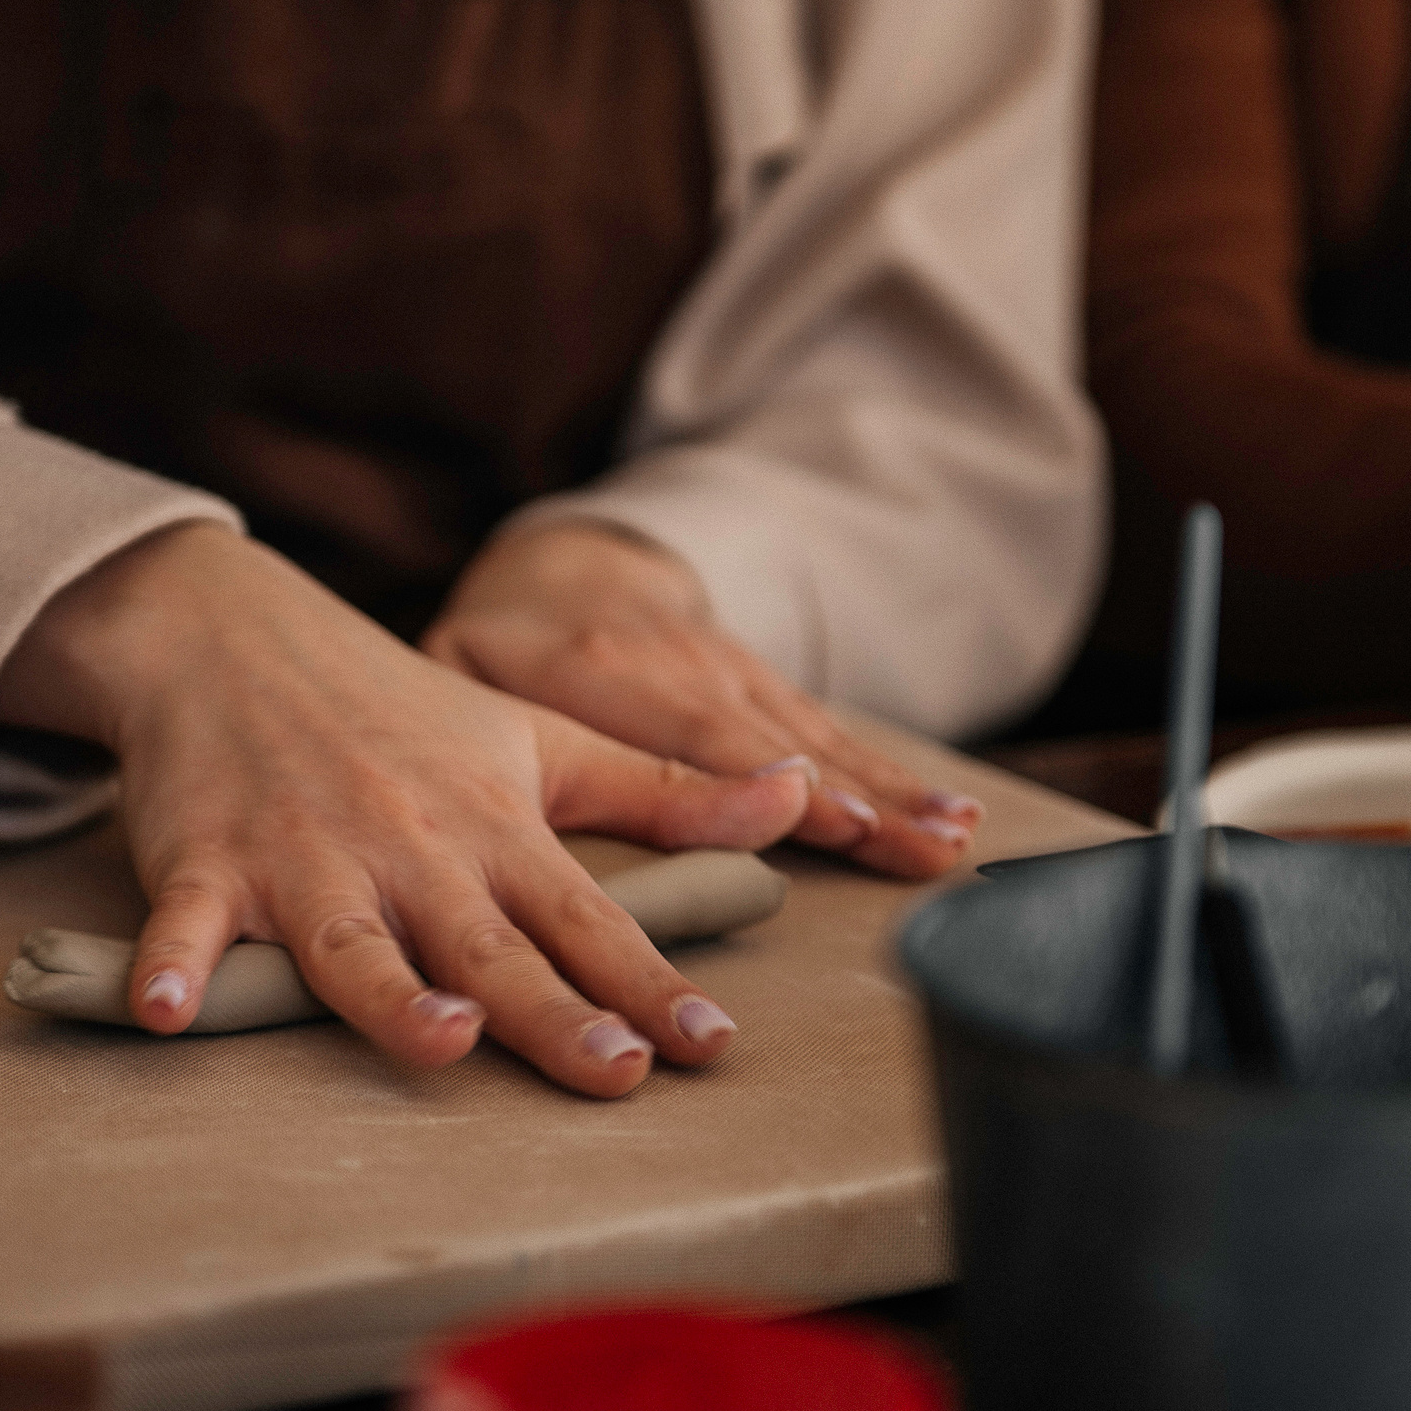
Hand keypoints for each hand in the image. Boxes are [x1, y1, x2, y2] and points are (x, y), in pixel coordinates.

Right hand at [0, 522, 811, 1096]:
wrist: (233, 633)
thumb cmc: (398, 709)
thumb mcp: (539, 739)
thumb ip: (663, 791)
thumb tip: (792, 800)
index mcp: (492, 826)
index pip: (586, 915)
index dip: (651, 981)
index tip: (713, 1043)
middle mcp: (409, 848)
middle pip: (487, 944)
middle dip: (550, 1009)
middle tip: (614, 1068)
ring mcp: (305, 856)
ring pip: (352, 942)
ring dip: (391, 992)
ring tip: (439, 1040)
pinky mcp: (206, 863)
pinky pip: (188, 923)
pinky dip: (171, 966)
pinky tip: (165, 1014)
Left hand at [421, 523, 980, 877]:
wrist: (576, 565)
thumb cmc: (501, 645)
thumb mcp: (456, 669)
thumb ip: (460, 719)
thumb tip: (470, 789)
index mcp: (598, 667)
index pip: (683, 728)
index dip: (752, 774)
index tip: (818, 809)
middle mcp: (684, 664)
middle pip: (773, 740)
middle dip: (851, 796)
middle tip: (912, 845)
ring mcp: (738, 673)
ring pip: (823, 736)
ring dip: (894, 789)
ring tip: (952, 837)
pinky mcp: (774, 689)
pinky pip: (840, 734)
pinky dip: (900, 775)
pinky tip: (954, 816)